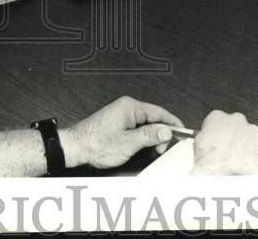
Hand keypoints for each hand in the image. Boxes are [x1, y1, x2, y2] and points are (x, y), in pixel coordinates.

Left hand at [59, 96, 182, 168]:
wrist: (75, 147)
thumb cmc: (95, 144)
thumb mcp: (128, 143)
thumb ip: (149, 136)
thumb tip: (166, 131)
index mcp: (130, 107)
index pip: (159, 111)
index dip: (172, 122)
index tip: (182, 132)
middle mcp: (126, 107)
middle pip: (153, 118)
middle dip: (161, 134)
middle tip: (163, 148)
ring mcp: (121, 115)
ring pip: (145, 125)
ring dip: (151, 137)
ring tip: (152, 150)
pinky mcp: (117, 123)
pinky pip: (136, 128)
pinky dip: (142, 138)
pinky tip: (142, 147)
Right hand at [189, 110, 257, 175]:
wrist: (221, 175)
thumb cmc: (208, 161)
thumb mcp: (199, 143)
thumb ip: (208, 136)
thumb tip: (211, 140)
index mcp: (218, 117)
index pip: (221, 121)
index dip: (223, 134)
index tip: (223, 143)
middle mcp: (237, 119)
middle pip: (240, 127)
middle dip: (239, 138)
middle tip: (235, 154)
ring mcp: (253, 130)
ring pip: (254, 138)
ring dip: (251, 148)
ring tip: (244, 163)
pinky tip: (253, 167)